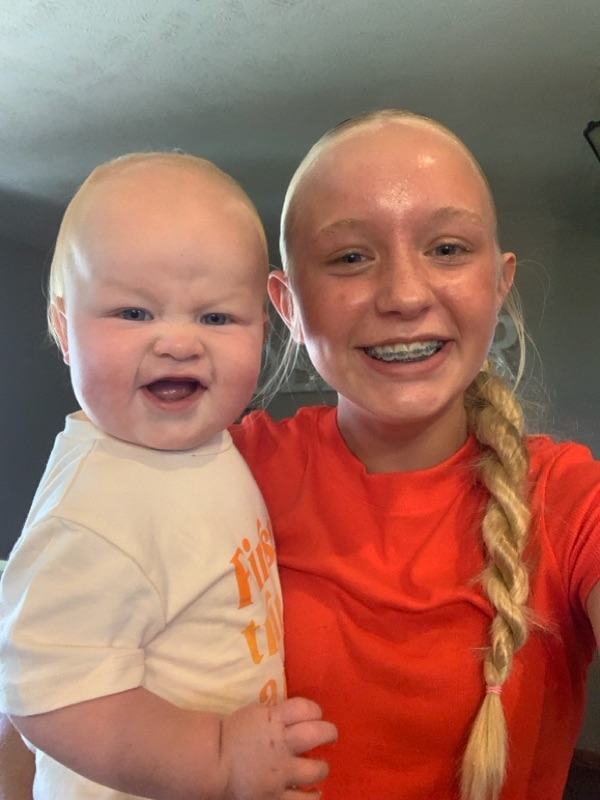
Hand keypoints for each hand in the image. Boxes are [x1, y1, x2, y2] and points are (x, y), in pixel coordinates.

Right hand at [219, 697, 337, 799]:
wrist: (209, 763)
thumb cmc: (230, 735)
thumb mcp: (255, 715)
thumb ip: (276, 716)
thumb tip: (296, 718)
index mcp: (273, 720)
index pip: (304, 708)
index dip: (315, 710)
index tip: (315, 715)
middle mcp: (281, 744)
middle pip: (316, 734)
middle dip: (328, 733)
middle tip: (329, 736)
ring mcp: (280, 773)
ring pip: (316, 770)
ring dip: (322, 768)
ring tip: (320, 768)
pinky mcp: (276, 797)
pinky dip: (312, 797)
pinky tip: (314, 794)